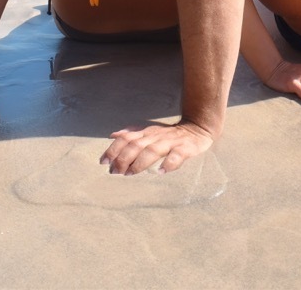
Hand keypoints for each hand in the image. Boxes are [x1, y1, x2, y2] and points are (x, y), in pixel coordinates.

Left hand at [100, 121, 214, 175]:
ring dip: (140, 162)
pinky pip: (177, 155)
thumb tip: (112, 135)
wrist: (197, 127)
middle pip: (136, 145)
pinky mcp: (185, 148)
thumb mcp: (149, 132)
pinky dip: (169, 163)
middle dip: (123, 159)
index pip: (126, 138)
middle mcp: (156, 136)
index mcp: (146, 133)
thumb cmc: (168, 135)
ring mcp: (170, 142)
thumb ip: (131, 134)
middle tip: (115, 172)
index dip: (113, 149)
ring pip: (153, 150)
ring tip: (131, 173)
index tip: (103, 162)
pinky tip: (162, 171)